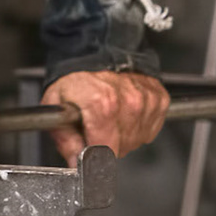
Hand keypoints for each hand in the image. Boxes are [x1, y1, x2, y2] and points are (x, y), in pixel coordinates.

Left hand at [41, 70, 169, 162]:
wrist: (100, 52)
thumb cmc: (77, 78)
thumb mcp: (55, 104)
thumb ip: (64, 138)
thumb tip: (76, 163)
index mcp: (102, 103)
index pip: (104, 151)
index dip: (93, 157)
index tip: (87, 154)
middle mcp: (129, 101)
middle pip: (120, 148)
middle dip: (105, 145)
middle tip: (94, 126)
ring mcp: (147, 101)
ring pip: (135, 142)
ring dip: (121, 136)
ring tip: (109, 117)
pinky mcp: (159, 100)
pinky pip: (149, 131)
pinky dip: (136, 127)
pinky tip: (124, 113)